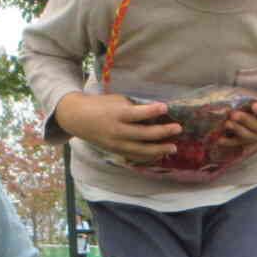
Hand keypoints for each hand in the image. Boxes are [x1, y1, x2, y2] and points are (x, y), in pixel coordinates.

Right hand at [56, 90, 181, 164]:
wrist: (77, 118)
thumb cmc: (101, 105)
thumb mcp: (117, 100)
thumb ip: (135, 106)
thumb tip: (157, 111)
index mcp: (117, 114)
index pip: (137, 114)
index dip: (152, 110)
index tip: (166, 106)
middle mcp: (117, 131)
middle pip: (143, 134)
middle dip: (163, 132)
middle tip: (178, 128)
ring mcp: (116, 144)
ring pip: (141, 150)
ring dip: (159, 149)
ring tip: (173, 148)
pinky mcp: (116, 151)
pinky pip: (135, 156)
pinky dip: (148, 156)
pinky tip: (160, 154)